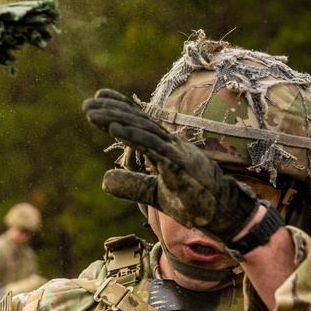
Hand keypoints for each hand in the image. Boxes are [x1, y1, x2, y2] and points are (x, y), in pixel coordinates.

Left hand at [82, 89, 257, 241]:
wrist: (223, 213)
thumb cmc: (194, 200)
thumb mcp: (154, 195)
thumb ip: (132, 185)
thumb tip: (104, 180)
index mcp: (164, 147)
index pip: (139, 123)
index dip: (120, 108)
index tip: (99, 97)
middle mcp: (169, 143)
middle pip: (136, 121)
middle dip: (111, 111)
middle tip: (87, 105)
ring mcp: (174, 151)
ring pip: (141, 129)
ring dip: (115, 119)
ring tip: (92, 113)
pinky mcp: (178, 162)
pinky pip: (152, 145)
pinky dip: (133, 136)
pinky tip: (115, 128)